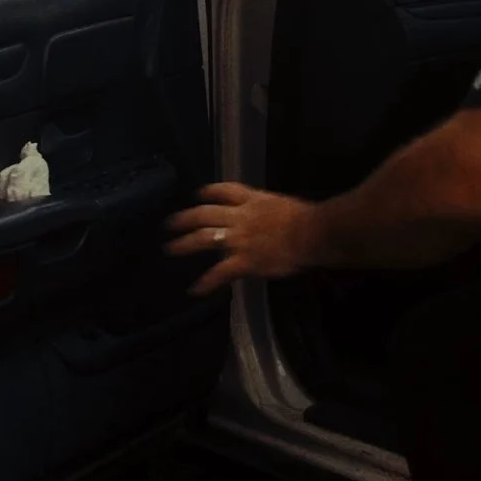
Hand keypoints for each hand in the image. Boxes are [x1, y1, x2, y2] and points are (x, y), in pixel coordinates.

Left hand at [163, 182, 319, 294]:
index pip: (226, 191)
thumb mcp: (283, 204)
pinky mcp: (243, 261)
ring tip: (170, 249)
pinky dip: (206, 282)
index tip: (199, 193)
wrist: (311, 233)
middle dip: (185, 218)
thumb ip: (270, 210)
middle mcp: (240, 217)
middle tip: (169, 224)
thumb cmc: (305, 219)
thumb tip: (271, 217)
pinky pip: (219, 272)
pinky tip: (195, 290)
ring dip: (184, 244)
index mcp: (253, 201)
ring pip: (204, 238)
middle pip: (205, 213)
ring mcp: (239, 239)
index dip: (210, 191)